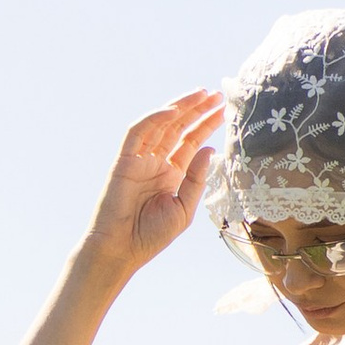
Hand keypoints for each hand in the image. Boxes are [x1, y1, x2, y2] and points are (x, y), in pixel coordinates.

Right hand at [86, 92, 224, 272]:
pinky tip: (173, 111)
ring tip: (201, 95)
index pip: (191, 142)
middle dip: (197, 110)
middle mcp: (156, 163)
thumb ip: (197, 179)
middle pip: (179, 128)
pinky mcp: (124, 160)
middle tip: (217, 94)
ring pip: (161, 125)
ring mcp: (139, 160)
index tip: (223, 111)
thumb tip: (209, 149)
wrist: (121, 250)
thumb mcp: (184, 209)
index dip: (206, 125)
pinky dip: (154, 119)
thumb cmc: (151, 236)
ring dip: (180, 108)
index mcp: (171, 174)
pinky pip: (138, 133)